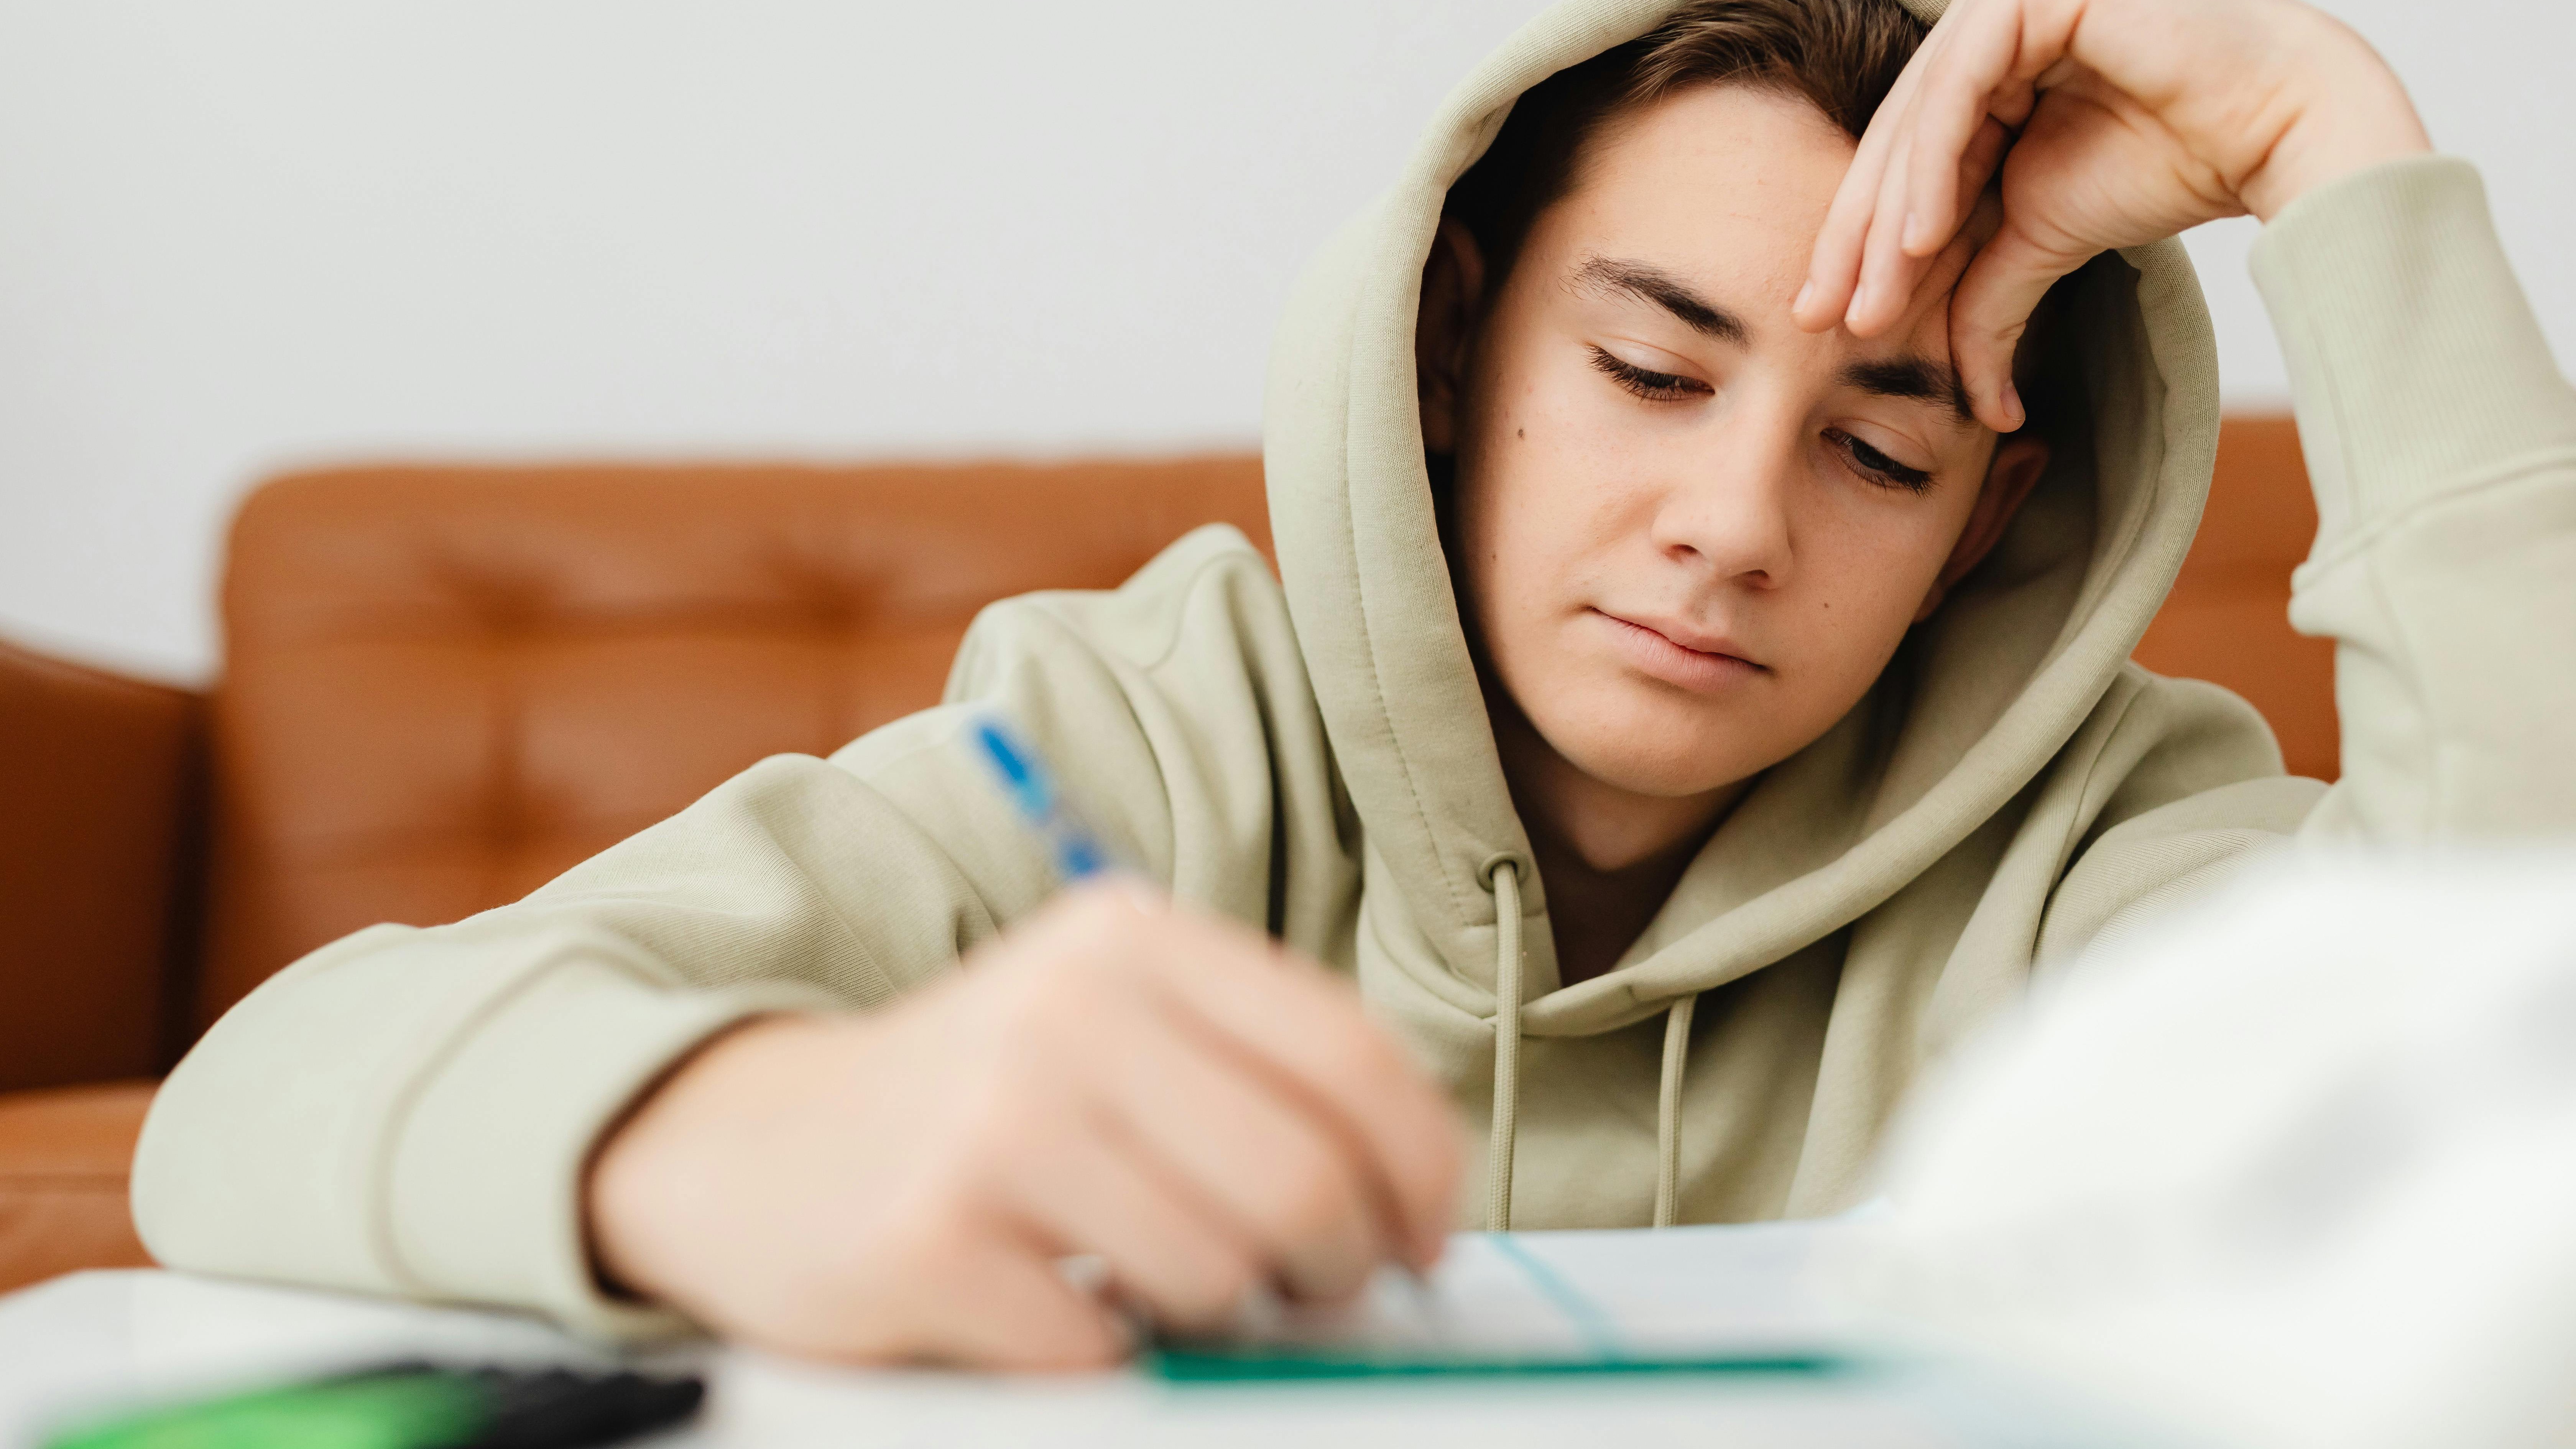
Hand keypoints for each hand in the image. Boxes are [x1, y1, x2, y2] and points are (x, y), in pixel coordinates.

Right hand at [584, 882, 1460, 1368]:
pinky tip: (1060, 1308)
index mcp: (1131, 940)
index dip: (1423, 1165)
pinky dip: (1102, 1352)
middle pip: (1304, 1177)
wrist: (751, 1144)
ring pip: (1216, 1272)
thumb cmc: (975, 1100)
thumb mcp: (1111, 1025)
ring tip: (1166, 1287)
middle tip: (1319, 1286)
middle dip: (1342, 1262)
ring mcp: (995, 1123)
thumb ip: (1251, 1074)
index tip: (1425, 1231)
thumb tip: (1407, 1196)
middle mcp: (1067, 1012)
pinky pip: (1098, 1346)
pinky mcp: (932, 1240)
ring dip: (1219, 1313)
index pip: (1351, 1056)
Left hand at [1795, 0, 2431, 431]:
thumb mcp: (2044, 243)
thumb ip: (1986, 301)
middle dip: (1854, 239)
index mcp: (1982, 87)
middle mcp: (1986, 44)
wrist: (2270, 126)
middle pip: (1895, 145)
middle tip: (1823, 316)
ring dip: (1889, 215)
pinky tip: (1920, 234)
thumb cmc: (2172, 167)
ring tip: (1876, 292)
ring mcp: (2009, 12)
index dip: (1859, 248)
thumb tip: (1977, 405)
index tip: (1826, 322)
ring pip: (1918, 118)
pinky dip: (1933, 162)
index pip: (1900, 170)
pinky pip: (1963, 84)